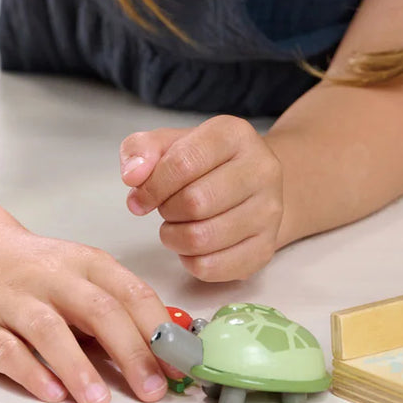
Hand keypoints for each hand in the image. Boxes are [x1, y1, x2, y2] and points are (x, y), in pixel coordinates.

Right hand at [0, 217, 179, 402]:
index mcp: (86, 263)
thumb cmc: (37, 272)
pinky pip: (6, 349)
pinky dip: (30, 371)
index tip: (180, 364)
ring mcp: (14, 299)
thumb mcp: (81, 276)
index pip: (131, 292)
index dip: (158, 330)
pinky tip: (51, 393)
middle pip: (98, 309)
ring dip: (78, 367)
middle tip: (152, 390)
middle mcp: (52, 276)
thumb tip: (165, 351)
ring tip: (100, 402)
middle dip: (130, 351)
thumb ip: (117, 309)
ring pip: (50, 329)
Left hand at [119, 114, 284, 282]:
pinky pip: (213, 268)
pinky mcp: (266, 247)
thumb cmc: (205, 162)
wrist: (252, 184)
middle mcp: (261, 169)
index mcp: (235, 134)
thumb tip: (133, 176)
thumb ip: (142, 150)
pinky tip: (192, 246)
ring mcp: (269, 210)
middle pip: (194, 202)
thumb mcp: (171, 143)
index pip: (183, 163)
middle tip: (166, 208)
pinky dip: (190, 262)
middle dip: (167, 210)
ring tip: (177, 225)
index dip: (152, 186)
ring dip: (174, 238)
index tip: (140, 197)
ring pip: (202, 238)